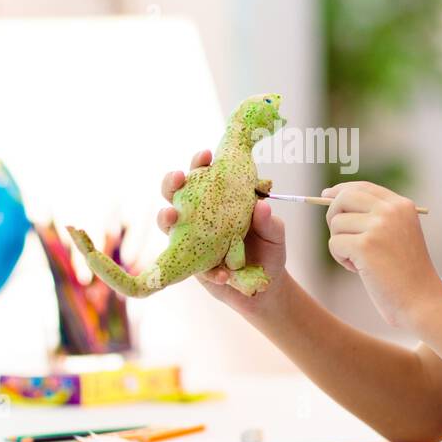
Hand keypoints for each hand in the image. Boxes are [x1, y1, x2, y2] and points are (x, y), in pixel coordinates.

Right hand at [158, 149, 288, 316]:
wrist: (265, 287)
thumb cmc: (268, 251)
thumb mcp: (275, 235)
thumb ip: (268, 223)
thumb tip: (261, 207)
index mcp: (220, 200)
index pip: (205, 175)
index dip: (200, 162)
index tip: (205, 154)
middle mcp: (200, 215)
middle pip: (176, 193)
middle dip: (172, 182)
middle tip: (179, 177)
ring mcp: (190, 238)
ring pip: (168, 223)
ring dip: (166, 217)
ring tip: (172, 215)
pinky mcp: (188, 263)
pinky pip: (185, 260)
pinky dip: (205, 267)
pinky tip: (223, 274)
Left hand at [322, 181, 441, 330]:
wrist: (422, 301)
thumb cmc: (406, 275)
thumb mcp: (398, 236)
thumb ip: (376, 217)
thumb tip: (334, 200)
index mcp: (402, 206)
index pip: (363, 187)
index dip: (341, 190)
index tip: (326, 194)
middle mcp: (391, 211)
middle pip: (344, 197)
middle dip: (333, 215)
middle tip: (340, 237)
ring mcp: (379, 226)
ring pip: (337, 223)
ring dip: (341, 245)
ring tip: (360, 262)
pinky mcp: (365, 245)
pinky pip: (334, 243)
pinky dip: (341, 259)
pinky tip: (359, 270)